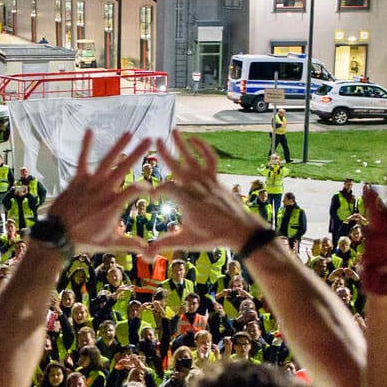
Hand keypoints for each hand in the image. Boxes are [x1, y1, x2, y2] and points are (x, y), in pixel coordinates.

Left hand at [46, 130, 154, 250]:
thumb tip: (148, 250)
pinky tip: (90, 131)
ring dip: (118, 146)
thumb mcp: (110, 243)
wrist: (58, 236)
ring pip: (107, 161)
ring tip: (129, 133)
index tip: (151, 187)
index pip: (134, 190)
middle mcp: (103, 190)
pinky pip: (82, 159)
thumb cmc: (85, 240)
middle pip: (124, 168)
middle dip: (137, 154)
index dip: (144, 186)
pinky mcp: (77, 179)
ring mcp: (90, 183)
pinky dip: (86, 145)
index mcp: (113, 205)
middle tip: (148, 140)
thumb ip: (130, 244)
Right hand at [145, 135, 262, 252]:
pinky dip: (203, 148)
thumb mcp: (186, 241)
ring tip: (174, 131)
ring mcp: (208, 181)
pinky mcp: (216, 179)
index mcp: (187, 201)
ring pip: (194, 158)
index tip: (150, 196)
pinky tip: (195, 140)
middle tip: (156, 140)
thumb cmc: (212, 236)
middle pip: (178, 165)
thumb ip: (164, 244)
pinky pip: (210, 159)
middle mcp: (197, 187)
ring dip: (183, 144)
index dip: (155, 190)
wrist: (240, 230)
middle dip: (166, 153)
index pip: (165, 189)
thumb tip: (146, 255)